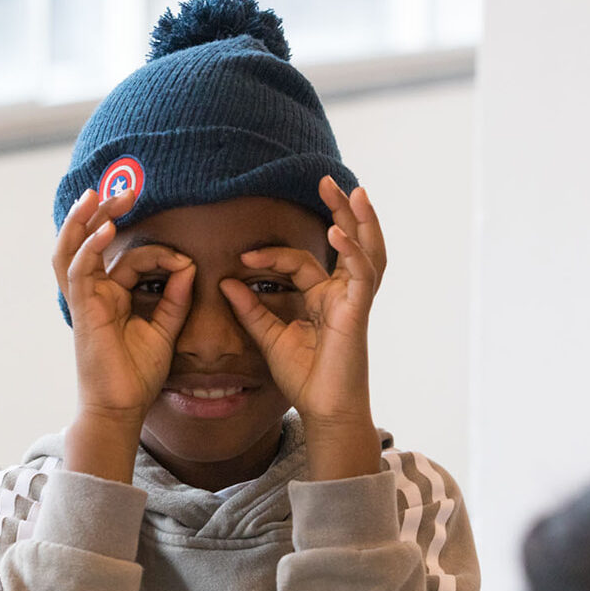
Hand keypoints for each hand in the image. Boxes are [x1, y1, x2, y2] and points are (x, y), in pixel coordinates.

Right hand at [54, 188, 194, 479]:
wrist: (121, 409)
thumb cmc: (136, 376)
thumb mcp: (165, 330)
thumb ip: (176, 298)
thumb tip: (190, 266)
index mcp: (112, 297)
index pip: (132, 259)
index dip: (162, 255)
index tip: (187, 265)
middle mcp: (95, 294)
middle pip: (89, 242)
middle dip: (104, 212)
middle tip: (125, 189)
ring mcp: (85, 301)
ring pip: (73, 250)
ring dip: (84, 221)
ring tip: (98, 196)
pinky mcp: (82, 311)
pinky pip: (79, 272)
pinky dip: (89, 248)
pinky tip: (104, 230)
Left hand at [219, 177, 385, 478]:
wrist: (324, 410)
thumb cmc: (305, 378)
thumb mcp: (269, 337)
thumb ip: (250, 309)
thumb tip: (225, 281)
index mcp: (323, 298)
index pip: (300, 263)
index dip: (270, 258)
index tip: (242, 260)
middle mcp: (342, 293)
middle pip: (347, 242)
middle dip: (340, 210)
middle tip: (327, 181)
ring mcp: (354, 300)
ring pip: (364, 250)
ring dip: (357, 219)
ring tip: (350, 191)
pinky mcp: (358, 312)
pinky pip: (361, 274)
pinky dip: (351, 251)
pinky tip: (338, 232)